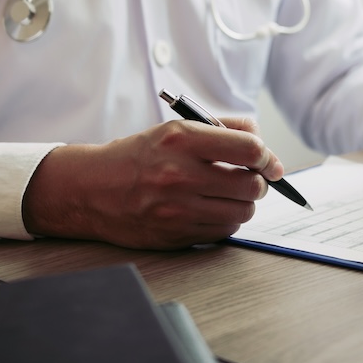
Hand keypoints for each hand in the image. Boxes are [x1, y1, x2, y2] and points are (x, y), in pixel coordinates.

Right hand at [21, 117, 282, 248]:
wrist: (91, 189)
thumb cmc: (138, 156)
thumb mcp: (175, 128)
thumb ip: (222, 129)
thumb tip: (262, 142)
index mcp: (181, 139)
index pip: (248, 149)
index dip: (268, 156)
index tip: (271, 162)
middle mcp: (178, 174)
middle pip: (250, 185)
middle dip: (258, 183)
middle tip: (251, 179)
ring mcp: (176, 208)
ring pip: (241, 212)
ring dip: (244, 204)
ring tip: (229, 194)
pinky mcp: (174, 234)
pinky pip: (223, 231)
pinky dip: (226, 221)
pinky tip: (212, 209)